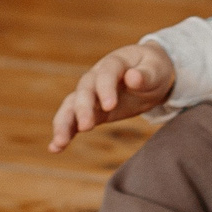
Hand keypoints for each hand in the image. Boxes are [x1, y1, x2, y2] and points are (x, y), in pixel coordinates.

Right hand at [50, 42, 176, 151]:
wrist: (148, 74)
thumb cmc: (153, 69)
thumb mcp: (156, 69)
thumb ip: (145, 74)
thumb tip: (133, 77)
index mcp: (114, 62)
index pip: (106, 74)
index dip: (106, 89)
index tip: (110, 106)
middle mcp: (96, 76)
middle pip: (84, 90)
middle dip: (83, 108)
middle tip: (86, 127)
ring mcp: (91, 94)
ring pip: (72, 105)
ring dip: (64, 123)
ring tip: (60, 142)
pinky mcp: (91, 110)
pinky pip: (74, 120)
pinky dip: (65, 132)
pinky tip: (55, 148)